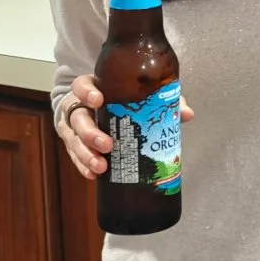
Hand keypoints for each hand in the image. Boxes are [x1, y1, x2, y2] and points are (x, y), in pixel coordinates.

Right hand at [55, 74, 193, 180]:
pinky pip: (75, 156)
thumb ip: (161, 100)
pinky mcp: (73, 144)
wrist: (99, 107)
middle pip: (77, 118)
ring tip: (101, 166)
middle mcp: (78, 107)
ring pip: (73, 140)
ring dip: (86, 154)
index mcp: (93, 88)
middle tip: (107, 144)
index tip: (99, 100)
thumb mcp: (139, 94)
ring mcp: (73, 127)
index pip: (82, 86)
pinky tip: (93, 175)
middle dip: (89, 132)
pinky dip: (83, 166)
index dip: (87, 92)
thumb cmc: (121, 98)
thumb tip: (186, 114)